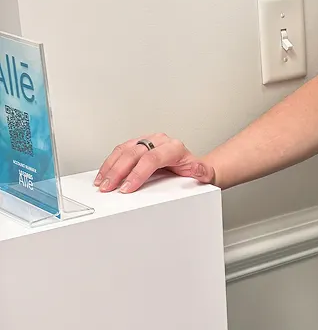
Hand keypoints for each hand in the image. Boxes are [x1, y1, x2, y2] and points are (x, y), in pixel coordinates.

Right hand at [93, 134, 214, 193]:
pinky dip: (110, 163)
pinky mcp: (137, 144)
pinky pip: (120, 151)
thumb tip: (197, 168)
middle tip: (109, 187)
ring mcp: (147, 141)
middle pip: (134, 153)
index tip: (127, 188)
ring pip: (124, 150)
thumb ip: (202, 172)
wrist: (193, 167)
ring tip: (102, 183)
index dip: (137, 173)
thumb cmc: (194, 171)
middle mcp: (159, 141)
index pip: (152, 159)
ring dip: (110, 167)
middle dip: (119, 172)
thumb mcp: (203, 174)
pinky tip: (104, 174)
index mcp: (174, 148)